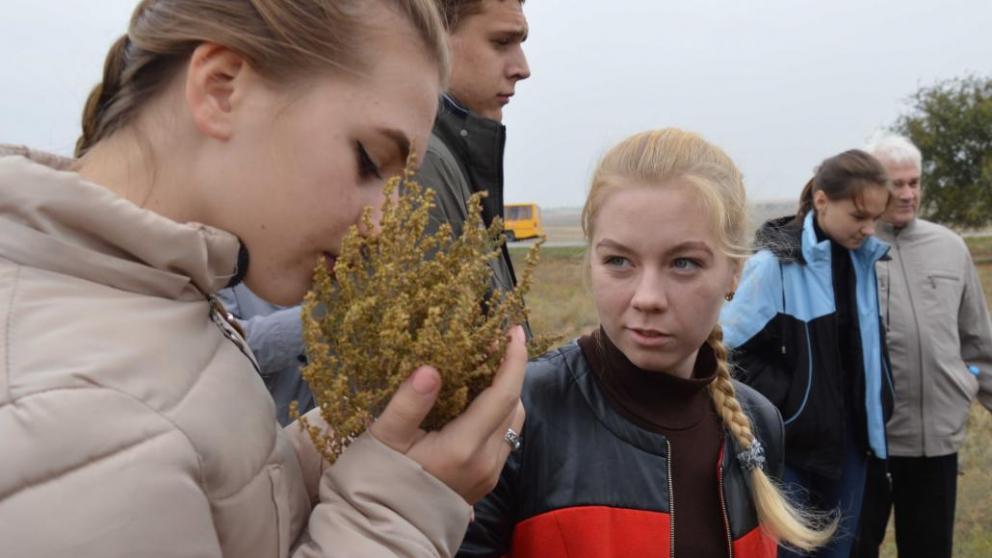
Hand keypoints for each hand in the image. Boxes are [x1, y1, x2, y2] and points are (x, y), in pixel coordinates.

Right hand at [369, 325, 526, 503]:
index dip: (513, 360)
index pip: (503, 394)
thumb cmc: (378, 480)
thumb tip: (431, 369)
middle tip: (491, 344)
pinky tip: (477, 400)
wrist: (382, 528)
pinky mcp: (485, 481)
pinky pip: (504, 438)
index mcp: (464, 447)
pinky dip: (499, 413)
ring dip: (506, 393)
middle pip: (514, 405)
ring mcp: (489, 474)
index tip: (513, 331)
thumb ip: (409, 403)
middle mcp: (486, 461)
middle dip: (509, 371)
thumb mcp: (384, 438)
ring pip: (513, 423)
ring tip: (485, 368)